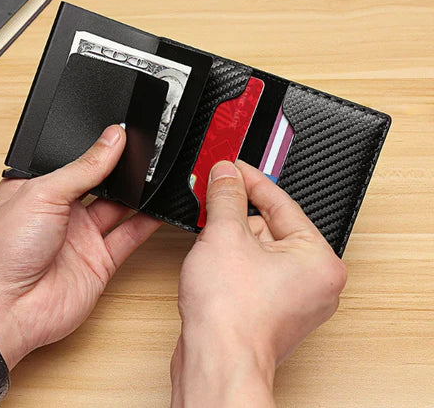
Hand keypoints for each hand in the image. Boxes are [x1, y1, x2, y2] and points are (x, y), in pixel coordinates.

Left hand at [0, 125, 160, 371]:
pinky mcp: (100, 260)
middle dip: (123, 172)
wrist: (6, 310)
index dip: (101, 149)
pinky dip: (147, 223)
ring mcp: (83, 237)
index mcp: (41, 190)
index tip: (125, 136)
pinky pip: (130, 236)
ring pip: (120, 209)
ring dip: (138, 195)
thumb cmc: (2, 251)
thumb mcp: (43, 193)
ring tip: (157, 177)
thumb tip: (111, 140)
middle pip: (103, 184)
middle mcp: (63, 212)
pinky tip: (160, 209)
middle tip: (145, 156)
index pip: (79, 161)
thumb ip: (83, 168)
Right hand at [171, 160, 346, 406]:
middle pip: (269, 226)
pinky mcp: (270, 311)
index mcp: (318, 260)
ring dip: (231, 240)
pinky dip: (232, 261)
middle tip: (215, 200)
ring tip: (211, 246)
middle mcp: (313, 282)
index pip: (283, 203)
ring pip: (258, 249)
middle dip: (238, 215)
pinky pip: (252, 271)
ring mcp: (292, 300)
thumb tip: (226, 174)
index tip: (233, 167)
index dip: (252, 180)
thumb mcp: (225, 234)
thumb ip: (227, 196)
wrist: (215, 364)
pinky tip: (214, 267)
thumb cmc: (232, 314)